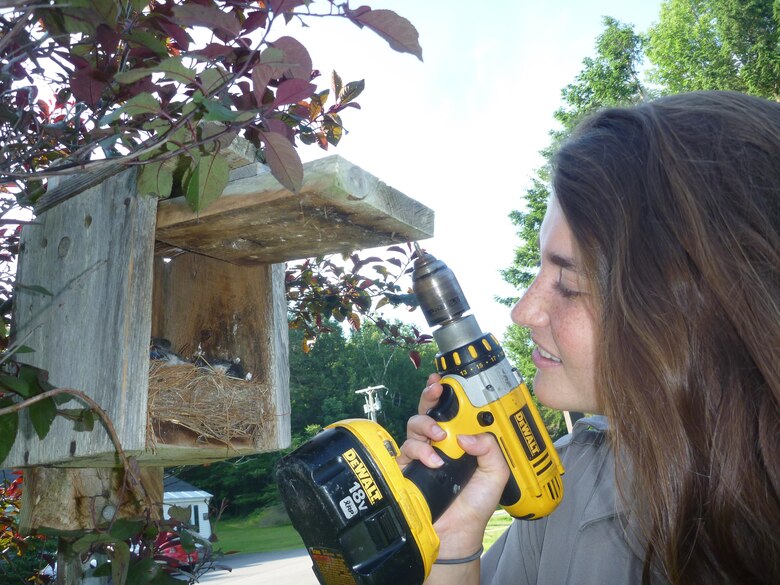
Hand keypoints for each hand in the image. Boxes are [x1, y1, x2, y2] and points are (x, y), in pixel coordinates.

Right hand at [398, 373, 509, 557]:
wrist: (456, 533)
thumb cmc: (475, 505)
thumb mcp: (495, 473)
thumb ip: (490, 449)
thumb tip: (468, 435)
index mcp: (463, 440)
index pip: (455, 410)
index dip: (450, 393)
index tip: (449, 380)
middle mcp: (442, 443)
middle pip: (431, 409)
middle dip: (431, 395)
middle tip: (436, 390)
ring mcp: (423, 453)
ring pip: (416, 424)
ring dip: (428, 424)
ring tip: (440, 437)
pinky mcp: (408, 466)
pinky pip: (407, 447)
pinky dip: (420, 450)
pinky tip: (433, 461)